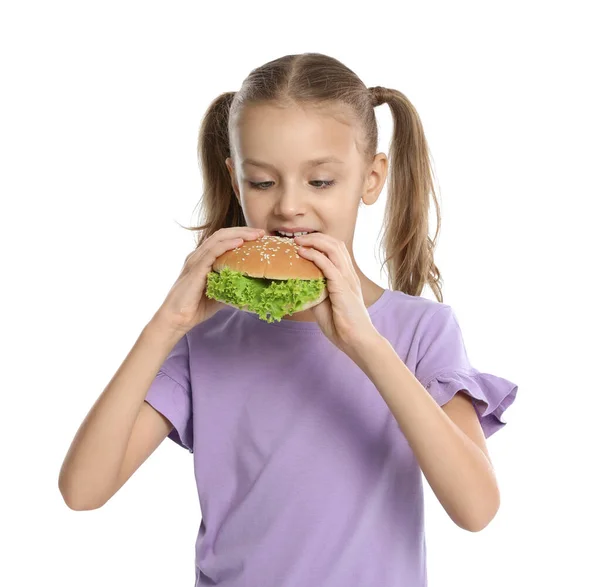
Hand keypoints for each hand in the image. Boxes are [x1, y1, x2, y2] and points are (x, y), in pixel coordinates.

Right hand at [151, 226, 264, 334]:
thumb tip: (252, 288)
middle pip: (222, 234)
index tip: (259, 237)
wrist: (177, 318)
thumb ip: (232, 286)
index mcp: (203, 259)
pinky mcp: (195, 269)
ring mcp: (196, 260)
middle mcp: (198, 255)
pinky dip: (227, 245)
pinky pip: (212, 252)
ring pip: (218, 239)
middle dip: (243, 230)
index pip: (223, 239)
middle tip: (261, 232)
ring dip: (239, 234)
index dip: (241, 235)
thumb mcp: (220, 293)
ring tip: (255, 235)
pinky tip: (239, 243)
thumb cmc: (196, 307)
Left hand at [294, 232, 380, 354]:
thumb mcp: (323, 305)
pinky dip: (314, 256)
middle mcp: (349, 274)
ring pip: (333, 249)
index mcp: (346, 277)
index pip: (336, 250)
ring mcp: (347, 279)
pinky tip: (302, 253)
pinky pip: (328, 265)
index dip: (319, 242)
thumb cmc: (341, 326)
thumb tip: (297, 285)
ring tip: (298, 241)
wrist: (356, 340)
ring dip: (314, 242)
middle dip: (315, 237)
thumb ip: (313, 292)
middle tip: (298, 238)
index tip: (302, 242)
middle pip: (335, 244)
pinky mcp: (343, 287)